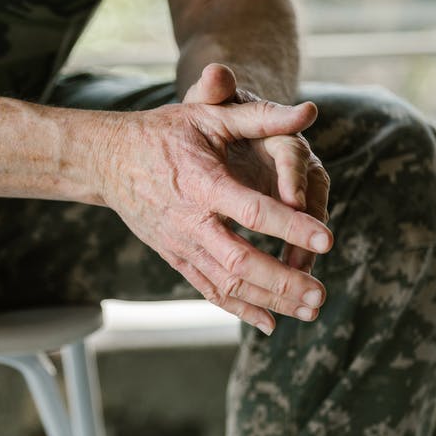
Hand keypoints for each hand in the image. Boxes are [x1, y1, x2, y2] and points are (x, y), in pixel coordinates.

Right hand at [98, 75, 332, 334]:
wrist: (108, 160)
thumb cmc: (164, 132)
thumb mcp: (209, 116)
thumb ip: (260, 116)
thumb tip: (309, 112)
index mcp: (203, 183)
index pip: (251, 210)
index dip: (290, 226)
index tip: (327, 239)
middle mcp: (190, 221)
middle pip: (239, 262)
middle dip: (283, 281)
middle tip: (322, 294)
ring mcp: (181, 245)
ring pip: (227, 284)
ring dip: (270, 301)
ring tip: (311, 310)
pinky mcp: (176, 258)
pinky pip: (209, 290)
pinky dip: (240, 310)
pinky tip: (271, 324)